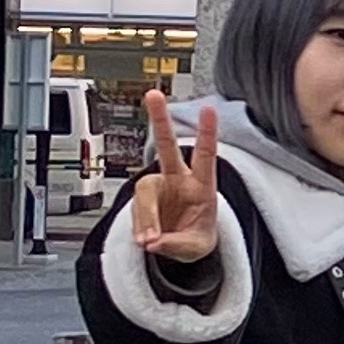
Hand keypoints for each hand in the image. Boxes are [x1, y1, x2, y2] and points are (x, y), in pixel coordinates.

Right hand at [131, 95, 221, 263]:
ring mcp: (157, 188)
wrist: (179, 247)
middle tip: (153, 95)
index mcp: (202, 185)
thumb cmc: (195, 237)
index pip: (206, 156)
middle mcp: (178, 180)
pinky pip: (135, 211)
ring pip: (145, 193)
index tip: (209, 109)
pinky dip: (139, 227)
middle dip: (160, 119)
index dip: (207, 133)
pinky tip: (146, 240)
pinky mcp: (140, 200)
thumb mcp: (196, 248)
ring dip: (146, 217)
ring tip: (150, 240)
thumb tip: (153, 240)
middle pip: (166, 146)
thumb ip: (177, 244)